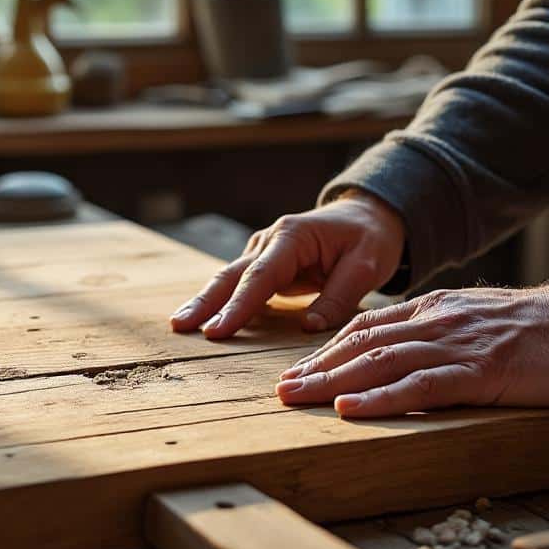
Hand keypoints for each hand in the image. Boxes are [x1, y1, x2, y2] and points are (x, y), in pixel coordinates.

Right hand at [170, 192, 405, 338]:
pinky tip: (203, 320)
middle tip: (179, 325)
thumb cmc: (370, 239)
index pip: (260, 277)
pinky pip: (240, 286)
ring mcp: (263, 253)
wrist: (368, 217)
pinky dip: (220, 302)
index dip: (237, 306)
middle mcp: (270, 242)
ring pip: (229, 280)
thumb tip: (307, 327)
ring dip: (205, 302)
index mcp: (292, 237)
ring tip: (180, 325)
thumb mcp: (367, 265)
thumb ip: (338, 296)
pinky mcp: (265, 267)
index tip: (216, 331)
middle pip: (231, 275)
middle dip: (205, 301)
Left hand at [276, 279, 548, 417]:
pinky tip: (348, 411)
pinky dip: (380, 400)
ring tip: (296, 400)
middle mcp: (437, 322)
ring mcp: (457, 345)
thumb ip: (448, 337)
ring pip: (380, 363)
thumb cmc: (547, 333)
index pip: (368, 327)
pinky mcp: (481, 372)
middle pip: (362, 345)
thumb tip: (416, 360)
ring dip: (332, 384)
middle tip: (280, 392)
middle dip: (316, 369)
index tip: (298, 371)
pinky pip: (420, 386)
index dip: (328, 350)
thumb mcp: (484, 325)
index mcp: (437, 310)